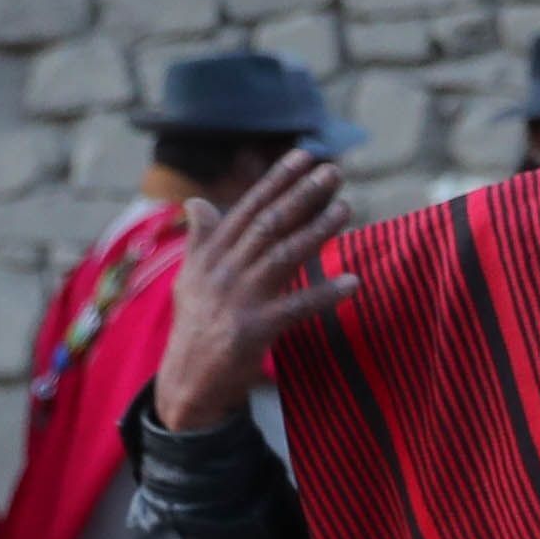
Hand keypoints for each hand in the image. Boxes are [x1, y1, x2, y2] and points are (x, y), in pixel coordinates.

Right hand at [152, 150, 355, 432]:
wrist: (186, 383)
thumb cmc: (195, 328)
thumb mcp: (190, 279)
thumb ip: (201, 239)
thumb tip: (196, 201)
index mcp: (210, 255)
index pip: (248, 208)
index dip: (277, 180)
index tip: (305, 155)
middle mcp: (222, 270)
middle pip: (268, 223)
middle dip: (302, 194)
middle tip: (334, 172)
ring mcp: (238, 300)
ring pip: (283, 256)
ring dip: (317, 230)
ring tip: (346, 210)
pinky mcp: (253, 331)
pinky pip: (296, 307)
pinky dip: (325, 294)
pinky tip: (353, 281)